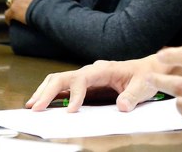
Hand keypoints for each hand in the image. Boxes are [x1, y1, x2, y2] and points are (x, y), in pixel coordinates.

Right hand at [26, 56, 160, 112]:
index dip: (75, 94)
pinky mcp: (85, 84)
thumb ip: (133, 95)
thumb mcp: (144, 85)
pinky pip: (64, 87)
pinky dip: (50, 94)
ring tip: (32, 106)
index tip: (71, 111)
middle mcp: (92, 71)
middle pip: (64, 77)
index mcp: (104, 69)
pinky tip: (41, 103)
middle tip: (36, 108)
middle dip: (48, 91)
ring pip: (59, 79)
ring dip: (45, 91)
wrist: (149, 70)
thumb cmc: (146, 76)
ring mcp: (87, 77)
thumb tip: (122, 106)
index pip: (83, 78)